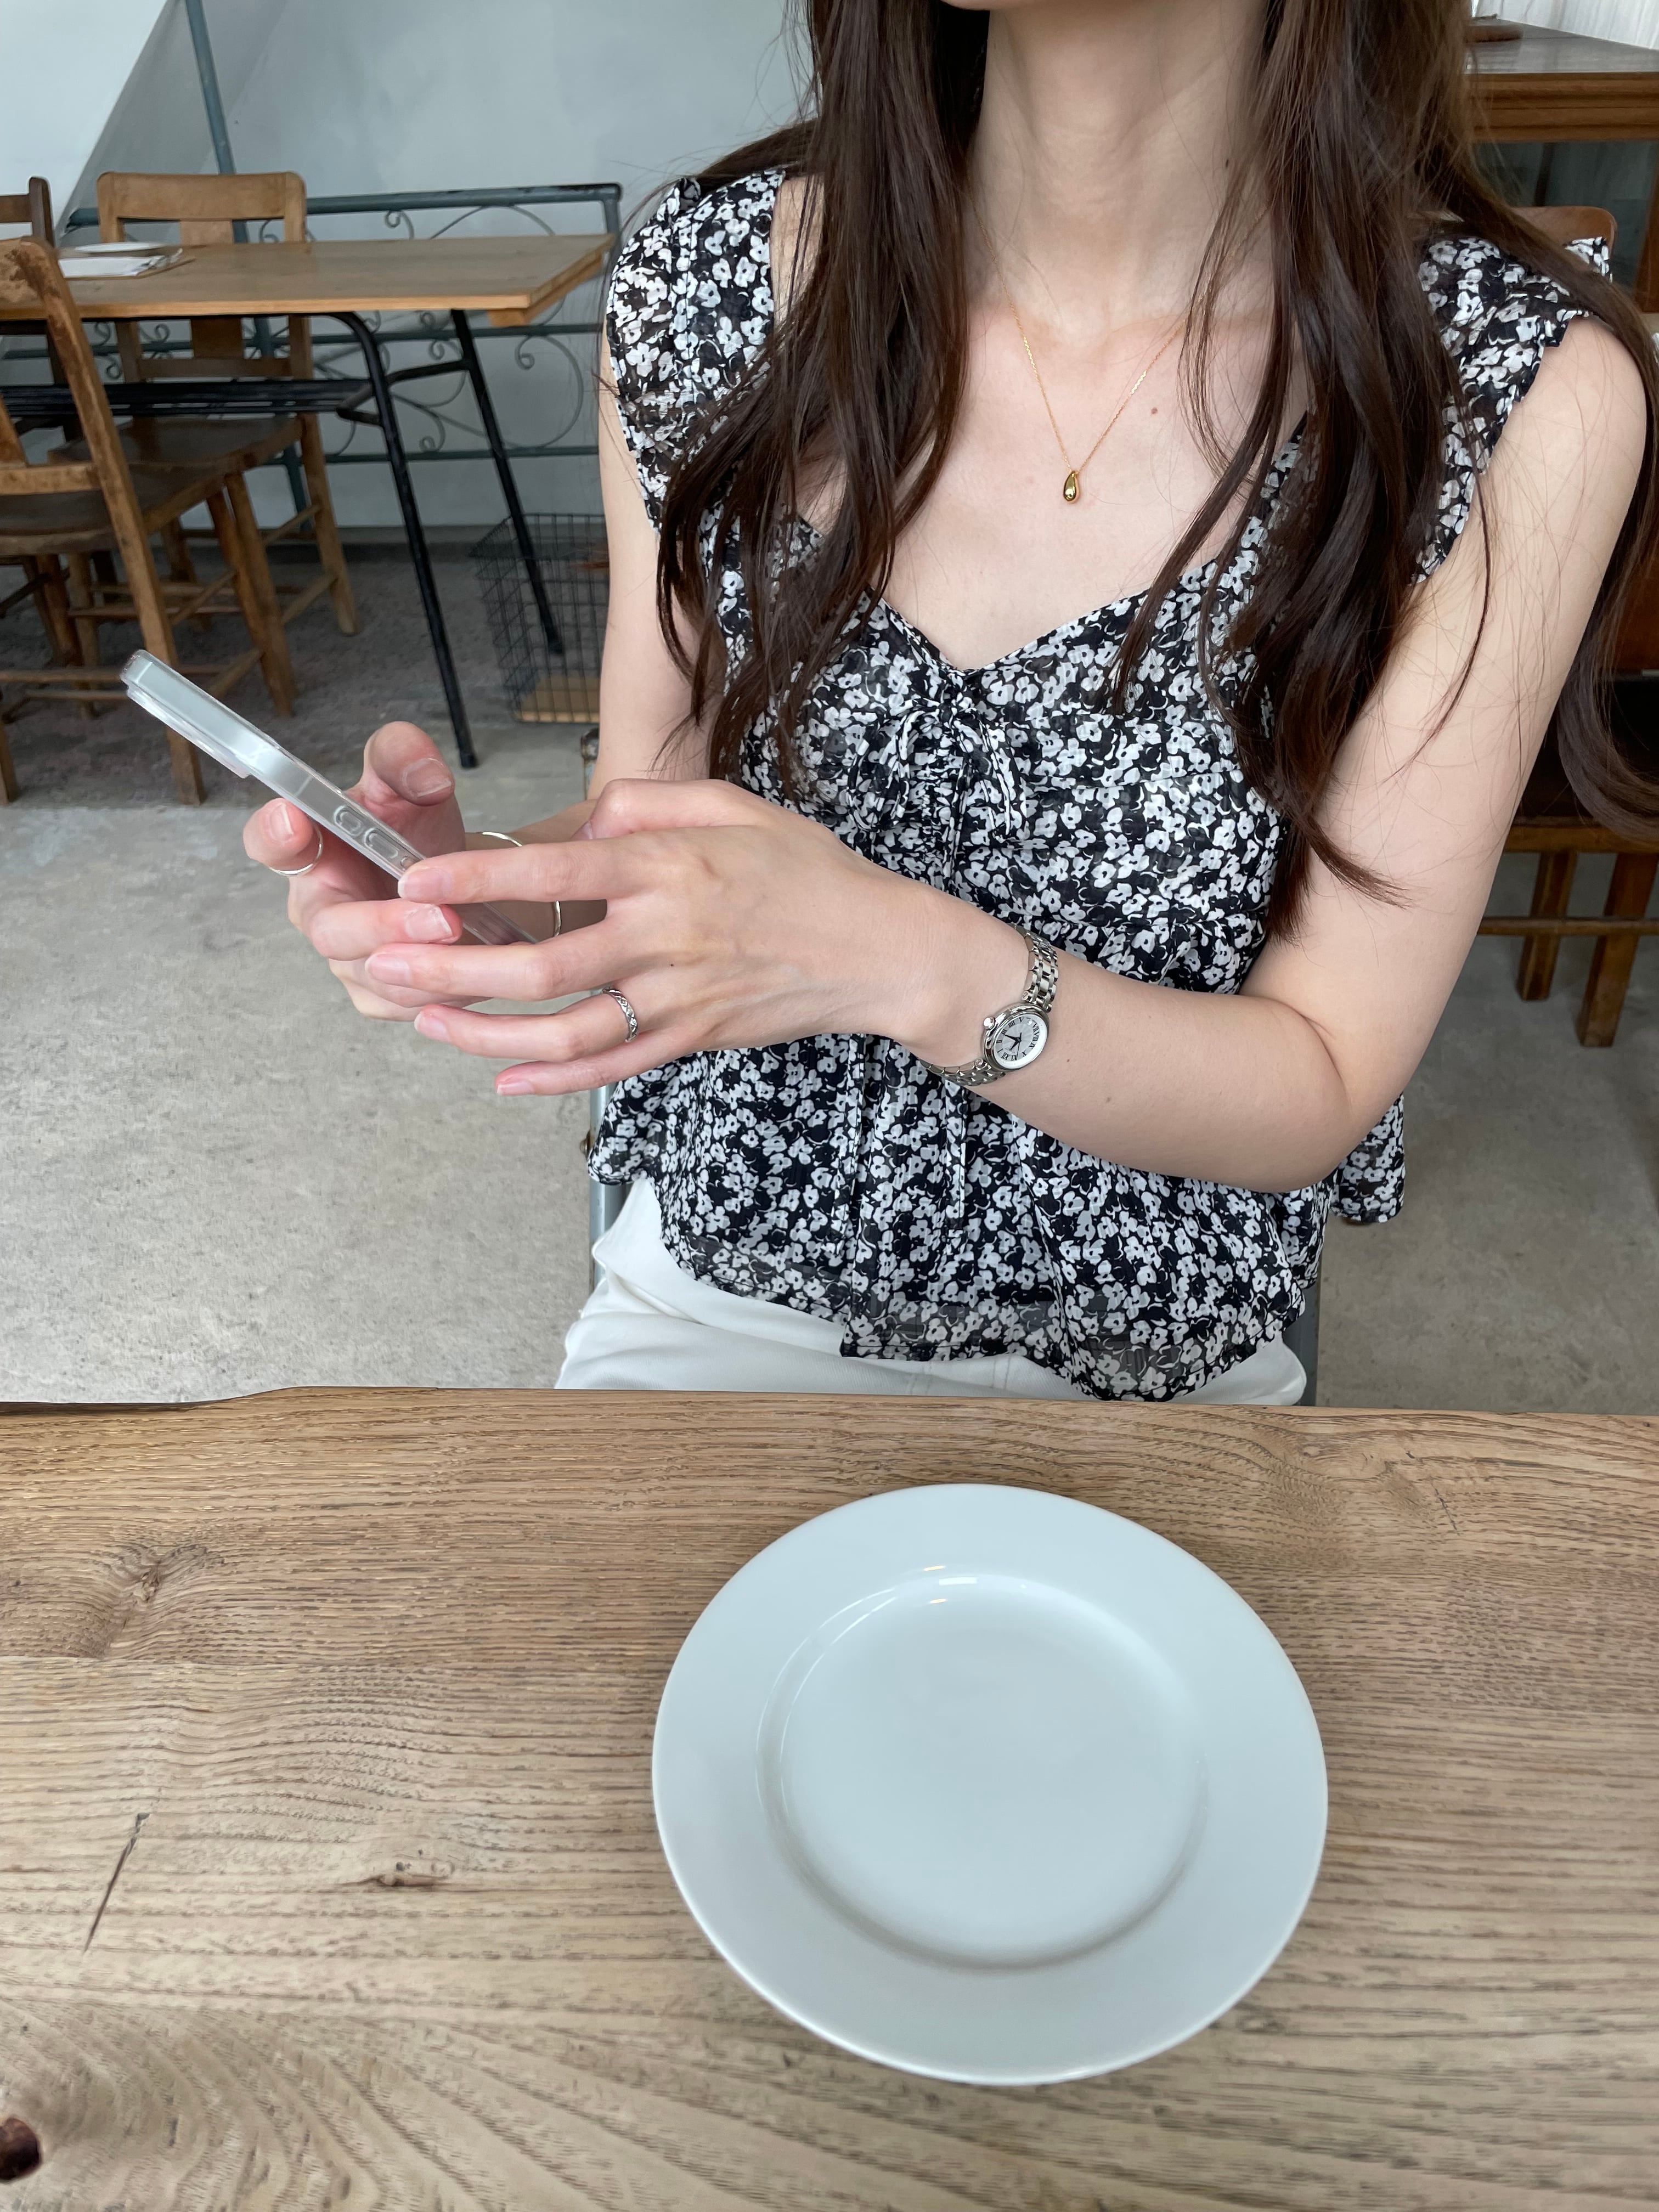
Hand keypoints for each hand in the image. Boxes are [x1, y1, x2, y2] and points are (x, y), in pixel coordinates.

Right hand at [242, 722, 470, 1021]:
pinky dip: (439, 990)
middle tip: (440, 916)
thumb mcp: (410, 785)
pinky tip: (474, 970)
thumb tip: (425, 773)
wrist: (458, 884)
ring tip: (466, 938)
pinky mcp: (377, 994)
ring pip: (372, 974)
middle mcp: (318, 909)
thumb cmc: (416, 832)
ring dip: (421, 962)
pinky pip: (402, 1002)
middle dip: (384, 924)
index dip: (274, 834)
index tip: (294, 819)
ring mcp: (345, 958)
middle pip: (329, 929)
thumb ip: (405, 759)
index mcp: (311, 849)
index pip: (269, 842)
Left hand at [365, 778, 1025, 1093]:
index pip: (553, 874)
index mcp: (667, 869)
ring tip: (421, 1017)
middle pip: (539, 964)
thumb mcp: (736, 804)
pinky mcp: (689, 1040)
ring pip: (562, 1029)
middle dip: (450, 965)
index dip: (476, 881)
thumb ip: (651, 804)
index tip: (412, 882)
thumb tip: (586, 820)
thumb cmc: (808, 871)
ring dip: (483, 1029)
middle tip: (384, 959)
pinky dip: (549, 1081)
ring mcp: (675, 1000)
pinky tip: (499, 1076)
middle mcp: (663, 938)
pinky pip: (608, 1069)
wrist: (881, 952)